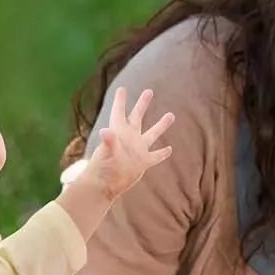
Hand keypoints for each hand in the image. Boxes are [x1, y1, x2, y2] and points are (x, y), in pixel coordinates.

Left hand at [80, 87, 174, 202]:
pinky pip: (155, 156)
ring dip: (161, 125)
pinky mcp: (143, 162)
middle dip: (143, 104)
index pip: (120, 112)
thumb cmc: (103, 168)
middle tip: (149, 91)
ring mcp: (137, 150)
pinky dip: (162, 153)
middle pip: (137, 117)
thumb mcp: (107, 153)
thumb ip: (109, 142)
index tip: (122, 88)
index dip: (120, 100)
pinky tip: (169, 149)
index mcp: (119, 132)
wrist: (105, 185)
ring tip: (171, 115)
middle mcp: (129, 138)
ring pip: (152, 134)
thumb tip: (105, 132)